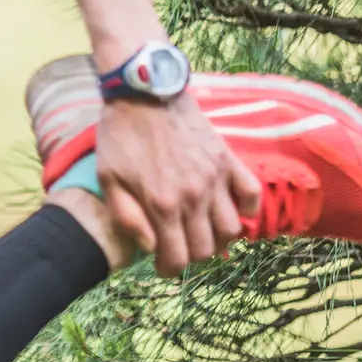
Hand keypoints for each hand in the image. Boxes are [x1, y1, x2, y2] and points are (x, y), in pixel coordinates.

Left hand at [94, 94, 261, 276]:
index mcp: (162, 204)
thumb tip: (150, 247)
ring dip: (218, 238)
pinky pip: (252, 194)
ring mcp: (215, 177)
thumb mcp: (109, 177)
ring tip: (202, 232)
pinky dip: (247, 208)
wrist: (144, 91)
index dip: (169, 270)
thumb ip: (127, 217)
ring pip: (231, 229)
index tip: (163, 265)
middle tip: (179, 247)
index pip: (177, 258)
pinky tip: (231, 208)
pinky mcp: (228, 159)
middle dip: (191, 256)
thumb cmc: (121, 135)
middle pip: (206, 249)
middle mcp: (194, 196)